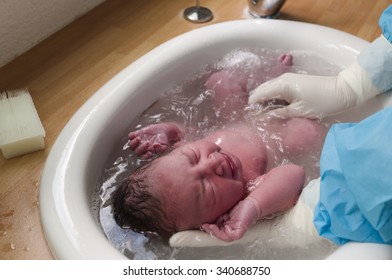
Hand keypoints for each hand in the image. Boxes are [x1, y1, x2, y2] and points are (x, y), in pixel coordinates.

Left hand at [128, 123, 182, 158]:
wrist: (161, 130)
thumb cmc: (162, 139)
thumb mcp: (164, 145)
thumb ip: (161, 148)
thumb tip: (155, 146)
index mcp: (148, 152)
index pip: (144, 157)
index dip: (145, 156)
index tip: (150, 152)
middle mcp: (142, 148)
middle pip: (137, 152)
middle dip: (142, 148)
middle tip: (148, 142)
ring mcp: (138, 142)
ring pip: (132, 145)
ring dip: (134, 143)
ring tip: (139, 138)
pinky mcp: (137, 134)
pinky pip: (130, 136)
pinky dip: (131, 135)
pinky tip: (136, 134)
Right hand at [201, 198, 259, 241]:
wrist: (252, 202)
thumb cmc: (241, 204)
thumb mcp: (224, 209)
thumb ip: (217, 213)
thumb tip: (206, 213)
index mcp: (227, 225)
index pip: (216, 229)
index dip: (209, 227)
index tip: (203, 223)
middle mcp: (231, 229)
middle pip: (218, 233)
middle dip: (210, 230)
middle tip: (204, 225)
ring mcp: (235, 231)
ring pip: (223, 236)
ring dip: (214, 232)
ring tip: (209, 226)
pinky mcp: (240, 232)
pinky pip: (230, 236)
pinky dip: (222, 233)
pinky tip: (217, 227)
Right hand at [248, 61, 379, 117]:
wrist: (344, 91)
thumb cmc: (322, 102)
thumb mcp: (298, 112)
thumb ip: (278, 114)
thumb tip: (261, 118)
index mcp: (280, 85)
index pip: (257, 95)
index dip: (252, 108)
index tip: (252, 121)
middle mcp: (281, 80)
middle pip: (261, 92)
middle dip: (257, 105)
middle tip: (259, 121)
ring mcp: (288, 81)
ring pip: (269, 92)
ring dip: (266, 103)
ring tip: (267, 118)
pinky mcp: (294, 84)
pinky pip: (277, 92)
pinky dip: (274, 101)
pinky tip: (277, 111)